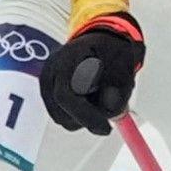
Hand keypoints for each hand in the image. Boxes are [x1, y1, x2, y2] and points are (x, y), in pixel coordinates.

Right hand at [36, 12, 143, 134]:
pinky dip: (78, 114)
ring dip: (83, 117)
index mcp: (67, 59)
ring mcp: (46, 82)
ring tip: (100, 99)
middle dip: (88, 119)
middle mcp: (50, 71)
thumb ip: (118, 87)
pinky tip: (90, 100)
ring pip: (61, 117)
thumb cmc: (112, 52)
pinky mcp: (48, 92)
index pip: (65, 96)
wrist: (102, 42)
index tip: (106, 128)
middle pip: (61, 112)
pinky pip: (62, 114)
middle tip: (112, 112)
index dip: (85, 116)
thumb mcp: (124, 66)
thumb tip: (111, 110)